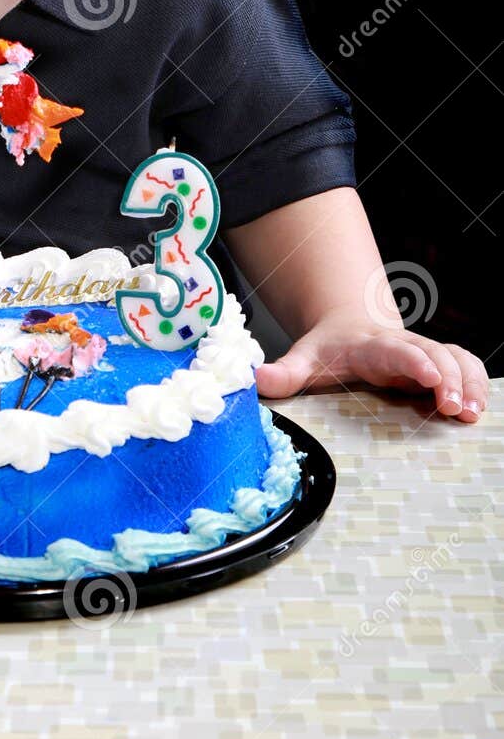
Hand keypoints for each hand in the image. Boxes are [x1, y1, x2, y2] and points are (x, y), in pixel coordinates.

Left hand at [256, 310, 487, 422]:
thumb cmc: (329, 349)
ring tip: (472, 413)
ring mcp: (423, 352)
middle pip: (434, 353)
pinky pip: (466, 364)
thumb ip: (285, 371)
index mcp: (371, 345)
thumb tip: (258, 379)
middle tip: (454, 409)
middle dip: (448, 378)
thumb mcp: (305, 358)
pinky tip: (480, 407)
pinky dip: (477, 381)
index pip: (396, 349)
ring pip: (456, 357)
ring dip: (469, 382)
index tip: (427, 377)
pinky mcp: (438, 362)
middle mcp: (403, 345)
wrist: (348, 325)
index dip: (413, 361)